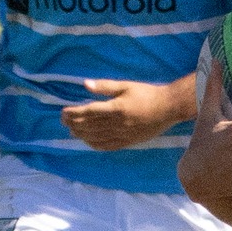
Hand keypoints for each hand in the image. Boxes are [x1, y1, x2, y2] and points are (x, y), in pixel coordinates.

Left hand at [62, 78, 186, 149]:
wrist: (168, 108)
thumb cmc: (147, 94)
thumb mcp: (126, 86)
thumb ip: (104, 86)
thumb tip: (85, 84)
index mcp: (117, 108)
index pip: (89, 112)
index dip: (74, 113)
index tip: (64, 112)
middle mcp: (118, 123)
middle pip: (90, 126)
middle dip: (74, 123)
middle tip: (63, 121)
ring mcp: (123, 134)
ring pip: (96, 137)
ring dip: (81, 134)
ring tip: (71, 130)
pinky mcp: (128, 142)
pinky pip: (107, 146)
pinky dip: (94, 144)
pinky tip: (87, 141)